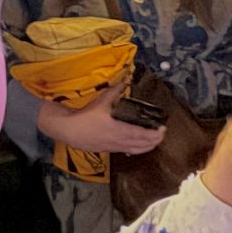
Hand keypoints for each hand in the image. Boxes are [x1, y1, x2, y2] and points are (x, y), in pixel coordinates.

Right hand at [35, 84, 162, 155]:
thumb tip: (123, 81)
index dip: (154, 133)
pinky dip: (136, 149)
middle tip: (161, 135)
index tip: (162, 129)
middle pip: (141, 145)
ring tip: (154, 142)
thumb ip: (114, 92)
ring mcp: (114, 147)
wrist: (68, 130)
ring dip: (146, 147)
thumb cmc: (85, 116)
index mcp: (118, 129)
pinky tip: (138, 146)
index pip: (141, 134)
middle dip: (154, 141)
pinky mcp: (108, 149)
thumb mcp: (100, 102)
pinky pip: (126, 150)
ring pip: (135, 150)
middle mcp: (118, 140)